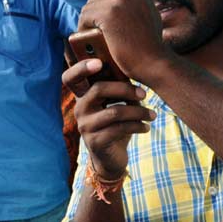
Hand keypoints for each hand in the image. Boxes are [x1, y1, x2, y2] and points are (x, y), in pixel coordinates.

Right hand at [63, 60, 153, 178]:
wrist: (110, 158)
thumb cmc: (115, 126)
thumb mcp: (115, 105)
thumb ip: (119, 90)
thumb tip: (137, 79)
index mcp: (82, 97)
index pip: (70, 78)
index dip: (81, 67)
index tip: (99, 62)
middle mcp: (79, 110)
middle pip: (99, 89)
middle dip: (125, 89)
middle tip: (144, 94)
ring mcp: (85, 127)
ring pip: (114, 111)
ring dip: (138, 111)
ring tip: (152, 115)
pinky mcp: (95, 142)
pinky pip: (119, 129)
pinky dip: (137, 126)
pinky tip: (146, 127)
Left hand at [77, 0, 165, 85]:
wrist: (153, 62)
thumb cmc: (150, 47)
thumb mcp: (148, 18)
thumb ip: (135, 7)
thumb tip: (119, 5)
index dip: (102, 5)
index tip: (99, 19)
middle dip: (93, 13)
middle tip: (91, 29)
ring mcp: (119, 0)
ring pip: (90, 6)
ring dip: (87, 21)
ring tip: (88, 35)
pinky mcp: (109, 13)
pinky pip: (86, 16)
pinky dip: (83, 28)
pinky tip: (86, 40)